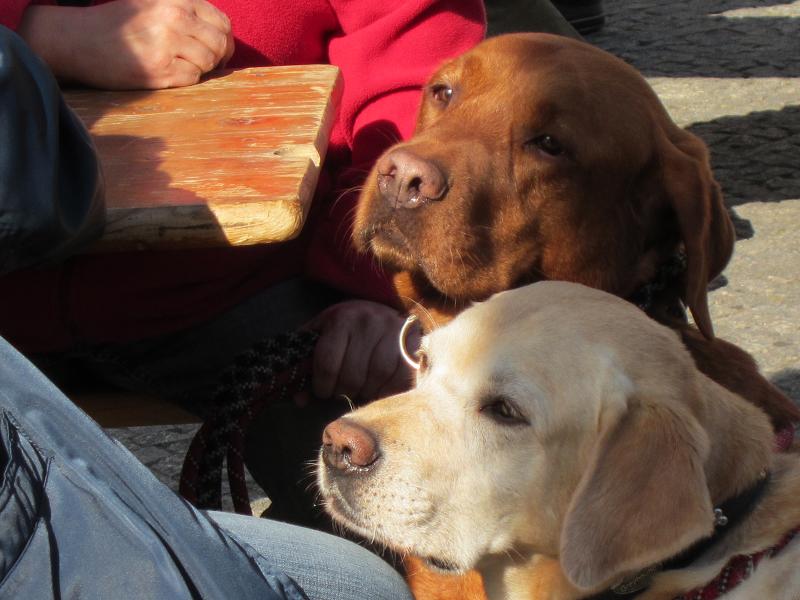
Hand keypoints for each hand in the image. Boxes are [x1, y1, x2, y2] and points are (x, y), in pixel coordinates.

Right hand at [19, 0, 234, 89]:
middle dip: (218, 58)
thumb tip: (222, 34)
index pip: (221, 22)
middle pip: (219, 43)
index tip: (220, 51)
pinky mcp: (160, 69)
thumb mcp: (152, 4)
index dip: (225, 40)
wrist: (79, 40)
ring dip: (201, 69)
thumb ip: (185, 12)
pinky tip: (169, 73)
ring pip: (208, 62)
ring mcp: (168, 43)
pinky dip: (186, 79)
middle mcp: (174, 17)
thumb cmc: (117, 24)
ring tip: (181, 66)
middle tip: (207, 65)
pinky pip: (192, 78)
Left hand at [299, 300, 420, 405]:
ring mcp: (393, 332)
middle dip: (343, 391)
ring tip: (361, 390)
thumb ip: (307, 363)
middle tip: (343, 392)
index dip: (322, 386)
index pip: (327, 364)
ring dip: (366, 392)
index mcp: (342, 319)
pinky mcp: (413, 342)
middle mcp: (368, 322)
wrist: (386, 307)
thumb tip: (299, 400)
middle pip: (352, 376)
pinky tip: (380, 389)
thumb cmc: (349, 327)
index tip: (323, 391)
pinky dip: (388, 390)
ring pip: (376, 377)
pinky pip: (400, 378)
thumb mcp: (323, 334)